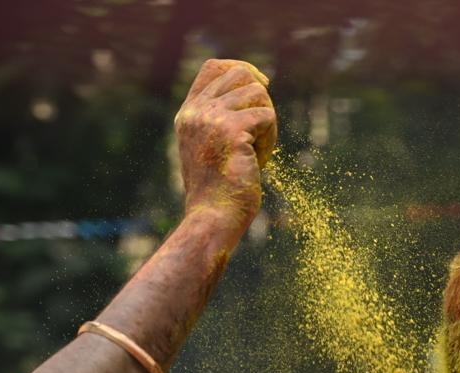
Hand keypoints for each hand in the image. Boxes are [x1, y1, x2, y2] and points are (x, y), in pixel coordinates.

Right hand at [173, 58, 277, 232]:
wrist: (213, 216)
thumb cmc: (219, 191)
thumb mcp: (212, 148)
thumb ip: (222, 120)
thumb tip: (257, 88)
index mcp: (188, 114)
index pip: (213, 68)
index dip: (242, 70)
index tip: (262, 86)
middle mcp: (196, 112)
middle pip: (240, 74)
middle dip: (261, 98)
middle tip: (263, 128)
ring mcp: (211, 119)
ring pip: (257, 92)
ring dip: (267, 120)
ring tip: (259, 149)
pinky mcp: (232, 131)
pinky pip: (267, 116)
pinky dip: (271, 138)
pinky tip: (260, 160)